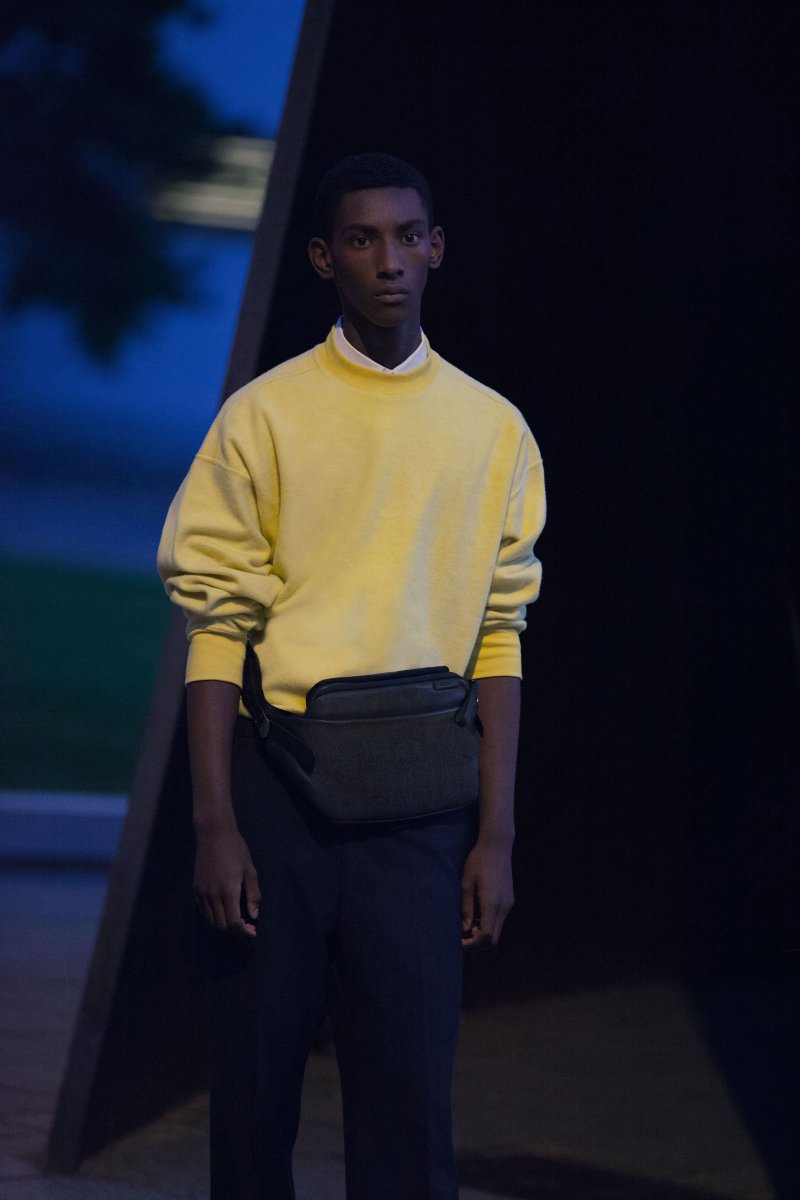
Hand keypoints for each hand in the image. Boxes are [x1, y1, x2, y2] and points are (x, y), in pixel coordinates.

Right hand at [193, 822, 260, 937]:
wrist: (213, 834)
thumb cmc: (236, 850)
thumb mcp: (250, 871)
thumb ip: (253, 895)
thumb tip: (254, 916)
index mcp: (228, 891)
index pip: (233, 923)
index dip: (243, 931)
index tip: (252, 931)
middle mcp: (212, 895)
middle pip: (221, 926)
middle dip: (234, 931)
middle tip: (246, 927)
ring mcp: (202, 893)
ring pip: (210, 921)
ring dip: (223, 926)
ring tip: (234, 920)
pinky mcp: (195, 889)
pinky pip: (203, 911)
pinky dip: (212, 917)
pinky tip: (222, 911)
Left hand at [461, 837, 513, 948]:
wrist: (497, 846)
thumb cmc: (478, 861)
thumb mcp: (466, 883)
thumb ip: (466, 908)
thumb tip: (465, 929)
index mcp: (492, 903)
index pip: (486, 935)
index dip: (473, 945)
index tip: (460, 944)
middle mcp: (504, 906)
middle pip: (494, 939)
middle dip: (478, 944)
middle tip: (462, 941)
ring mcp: (509, 904)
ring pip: (498, 931)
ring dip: (484, 935)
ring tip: (467, 929)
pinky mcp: (509, 900)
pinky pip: (500, 920)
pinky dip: (489, 925)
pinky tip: (477, 918)